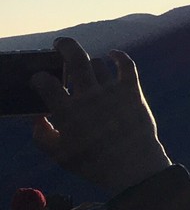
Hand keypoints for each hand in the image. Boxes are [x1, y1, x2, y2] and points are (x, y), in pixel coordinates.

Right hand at [31, 38, 173, 195]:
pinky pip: (126, 64)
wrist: (132, 165)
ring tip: (84, 66)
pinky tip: (113, 54)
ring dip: (89, 62)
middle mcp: (89, 96)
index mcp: (68, 112)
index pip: (47, 84)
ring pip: (97, 63)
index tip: (38, 78)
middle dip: (64, 46)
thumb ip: (43, 136)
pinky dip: (119, 56)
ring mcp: (111, 90)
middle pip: (75, 60)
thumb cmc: (92, 163)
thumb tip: (39, 118)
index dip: (39, 78)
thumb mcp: (59, 155)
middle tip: (58, 44)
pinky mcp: (131, 90)